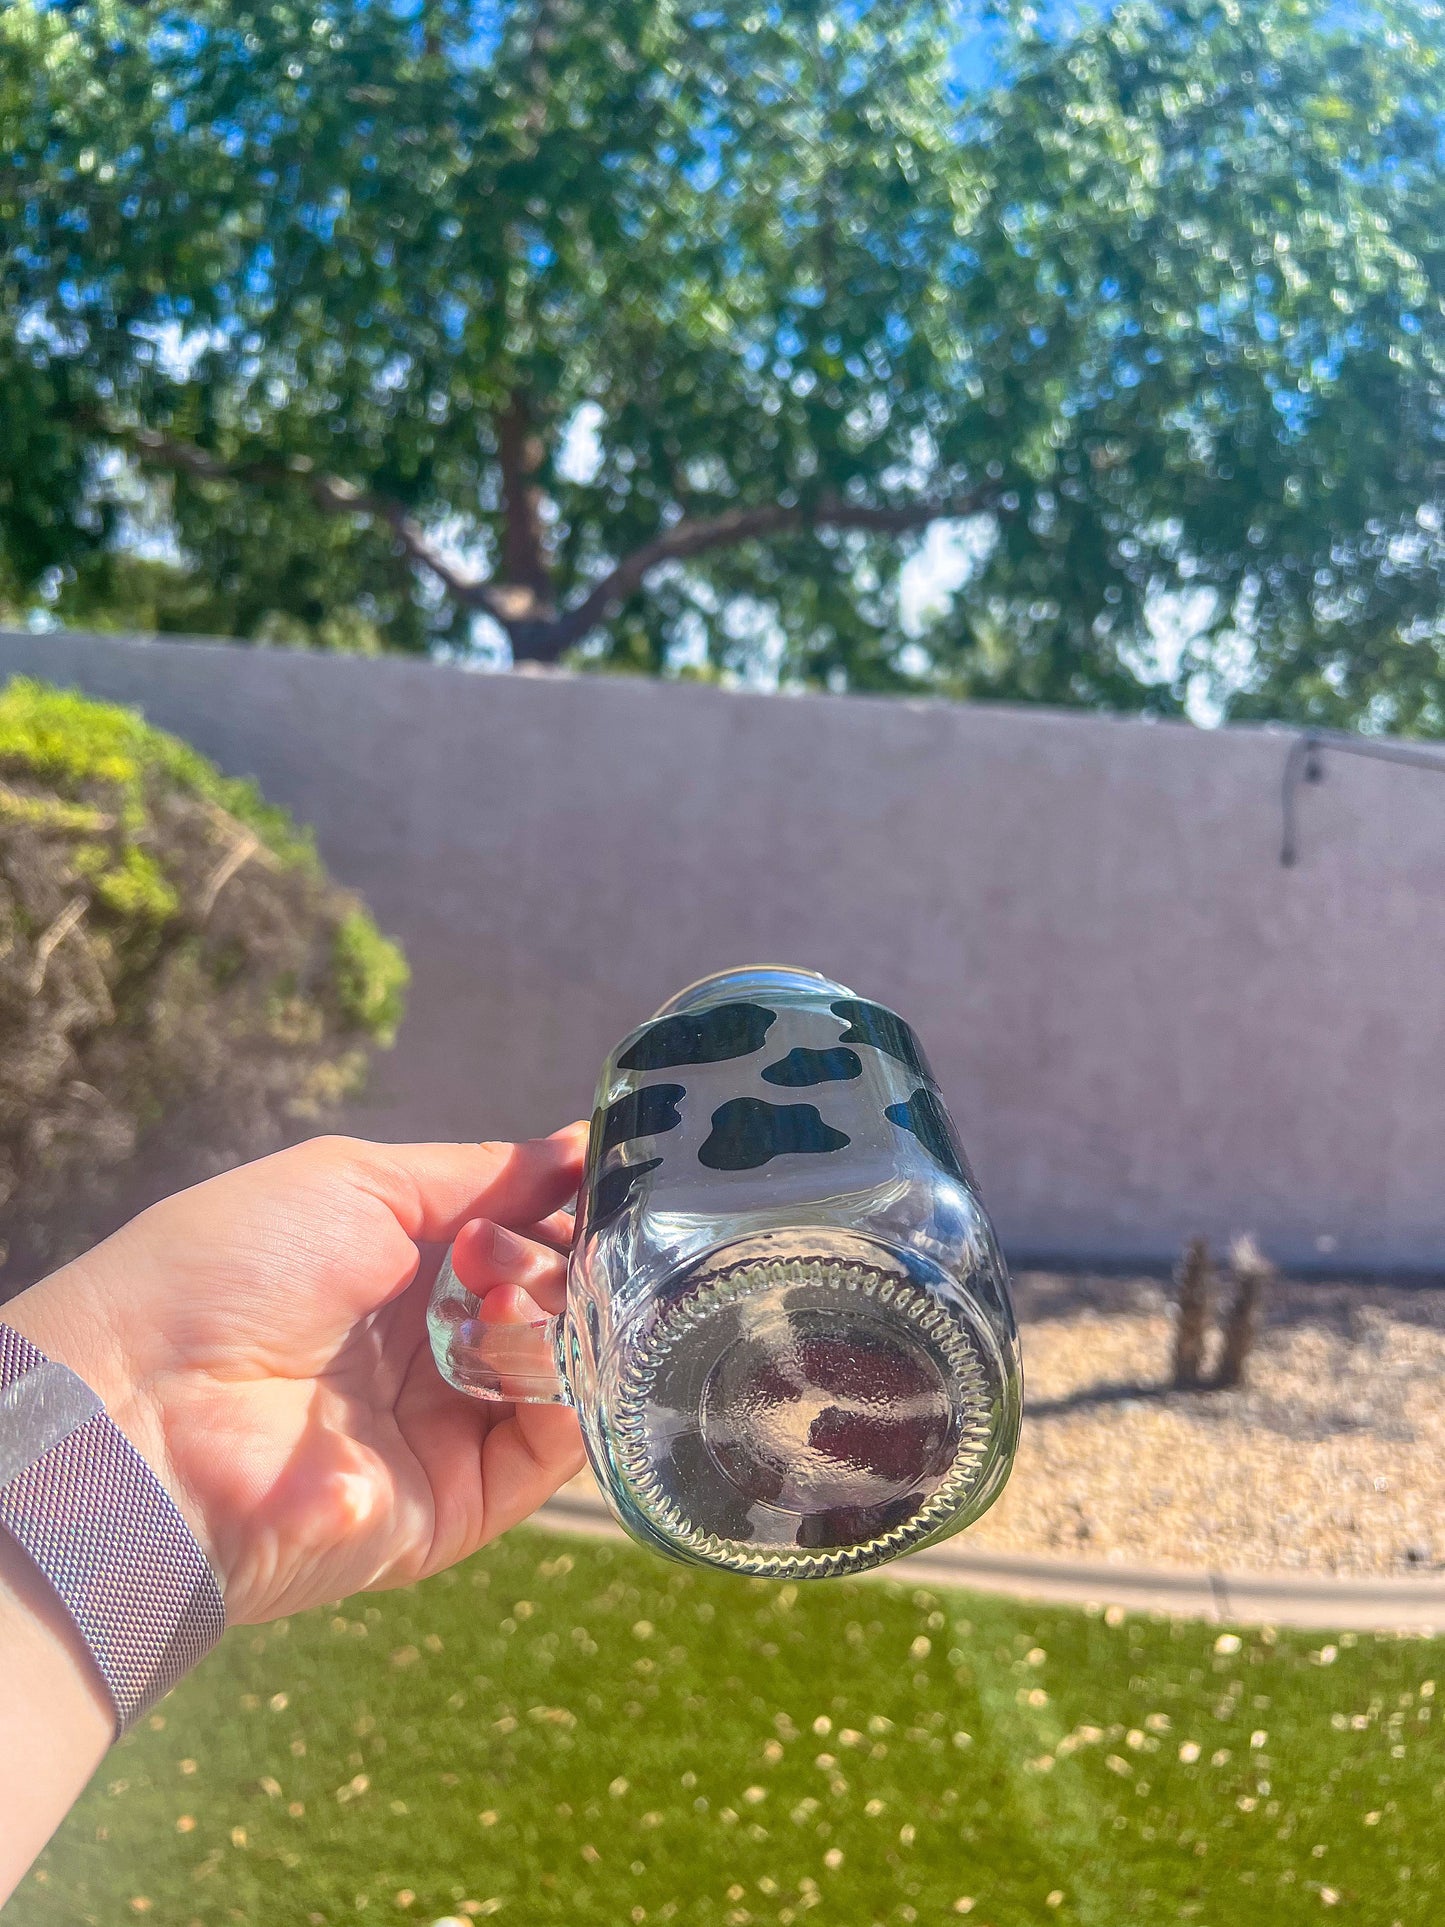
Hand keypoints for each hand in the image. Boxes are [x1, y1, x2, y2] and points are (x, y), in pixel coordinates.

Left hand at [4, 1130, 586, 1624]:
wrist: (145, 1411)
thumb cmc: (228, 1273)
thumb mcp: (352, 1181)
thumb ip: (477, 1174)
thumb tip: (577, 1150)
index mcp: (394, 1271)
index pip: (516, 1237)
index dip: (559, 1207)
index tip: (600, 1180)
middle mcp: (425, 1350)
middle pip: (548, 1301)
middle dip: (558, 1257)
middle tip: (518, 1249)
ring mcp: (442, 1429)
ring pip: (560, 1369)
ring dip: (560, 1316)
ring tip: (509, 1294)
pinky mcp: (456, 1506)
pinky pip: (549, 1452)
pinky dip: (571, 1393)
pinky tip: (542, 1341)